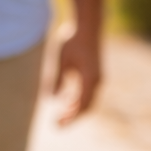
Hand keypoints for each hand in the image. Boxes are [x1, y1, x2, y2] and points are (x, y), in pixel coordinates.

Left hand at [52, 0, 103, 125]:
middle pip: (86, 106)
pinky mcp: (94, 72)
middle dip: (72, 117)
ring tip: (60, 114)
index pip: (81, 106)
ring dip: (75, 108)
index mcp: (89, 80)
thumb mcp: (61, 60)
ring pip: (88, 99)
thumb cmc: (73, 40)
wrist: (87, 25)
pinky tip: (65, 99)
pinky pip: (87, 91)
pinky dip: (77, 98)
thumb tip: (52, 98)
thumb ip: (57, 79)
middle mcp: (96, 80)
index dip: (70, 118)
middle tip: (57, 125)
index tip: (57, 125)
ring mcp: (97, 77)